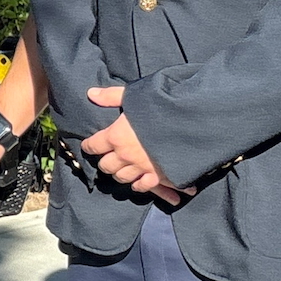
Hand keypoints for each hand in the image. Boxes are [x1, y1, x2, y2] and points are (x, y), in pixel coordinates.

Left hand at [81, 86, 191, 203]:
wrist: (191, 121)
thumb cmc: (161, 106)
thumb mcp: (134, 96)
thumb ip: (111, 96)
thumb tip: (91, 94)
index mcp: (116, 136)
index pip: (93, 146)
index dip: (90, 145)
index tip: (90, 145)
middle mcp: (125, 155)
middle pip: (106, 166)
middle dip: (105, 161)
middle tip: (107, 157)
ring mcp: (141, 167)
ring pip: (121, 177)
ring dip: (119, 173)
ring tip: (121, 168)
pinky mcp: (158, 176)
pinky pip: (142, 186)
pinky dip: (138, 184)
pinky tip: (138, 181)